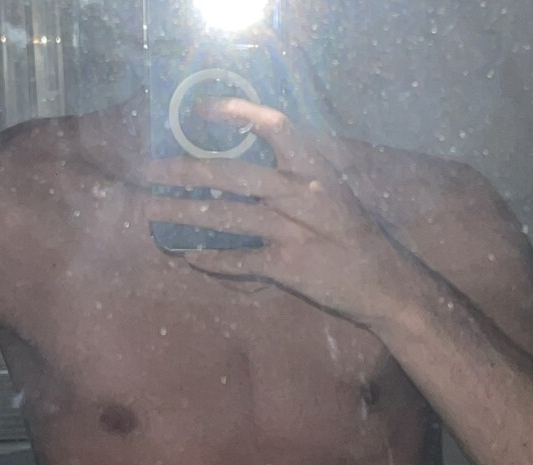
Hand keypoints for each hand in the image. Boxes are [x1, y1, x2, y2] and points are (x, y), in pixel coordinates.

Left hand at [144, 98, 403, 325]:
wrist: (385, 285)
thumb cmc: (355, 237)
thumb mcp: (333, 196)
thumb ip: (294, 180)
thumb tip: (242, 170)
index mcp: (315, 170)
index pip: (274, 126)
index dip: (235, 113)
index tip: (199, 110)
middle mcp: (303, 194)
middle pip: (233, 173)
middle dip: (183, 169)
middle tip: (147, 171)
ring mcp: (294, 231)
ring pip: (227, 216)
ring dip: (183, 213)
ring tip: (151, 211)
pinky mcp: (289, 267)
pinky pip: (240, 261)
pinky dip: (213, 260)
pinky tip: (190, 257)